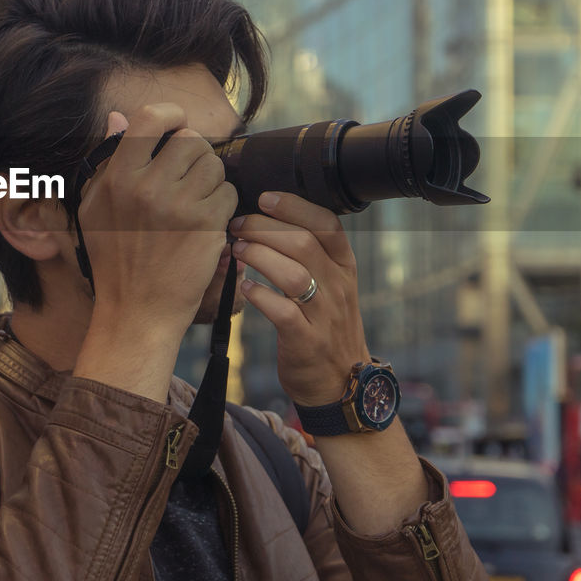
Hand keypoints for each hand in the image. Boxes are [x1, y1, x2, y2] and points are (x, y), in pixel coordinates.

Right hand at [78, 104, 237, 333]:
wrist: (136, 311)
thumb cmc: (114, 259)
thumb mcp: (95, 206)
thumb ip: (108, 160)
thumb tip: (117, 117)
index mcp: (118, 177)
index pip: (150, 118)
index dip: (171, 114)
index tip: (176, 124)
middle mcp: (147, 186)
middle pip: (191, 139)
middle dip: (195, 155)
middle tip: (187, 178)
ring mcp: (178, 205)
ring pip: (214, 164)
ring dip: (211, 180)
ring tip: (195, 202)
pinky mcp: (206, 225)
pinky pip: (229, 193)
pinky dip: (223, 205)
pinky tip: (206, 223)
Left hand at [228, 192, 369, 406]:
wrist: (340, 382)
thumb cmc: (324, 325)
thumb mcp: (330, 284)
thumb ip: (308, 253)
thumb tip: (266, 218)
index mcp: (344, 266)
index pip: (327, 224)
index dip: (294, 206)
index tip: (264, 198)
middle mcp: (338, 286)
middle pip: (304, 243)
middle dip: (264, 228)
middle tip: (237, 225)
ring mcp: (324, 315)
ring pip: (294, 274)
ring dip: (260, 256)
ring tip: (237, 249)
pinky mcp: (307, 341)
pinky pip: (284, 313)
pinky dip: (261, 296)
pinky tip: (245, 288)